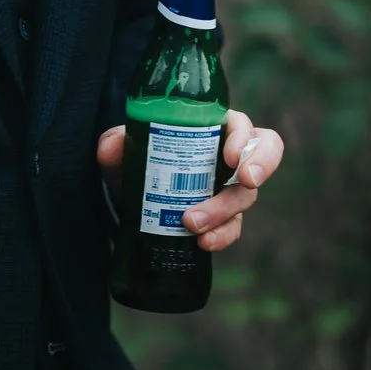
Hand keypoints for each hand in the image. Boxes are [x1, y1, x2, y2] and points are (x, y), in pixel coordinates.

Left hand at [94, 109, 283, 253]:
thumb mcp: (126, 146)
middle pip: (261, 156)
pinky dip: (220, 236)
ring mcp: (229, 189)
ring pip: (244, 197)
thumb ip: (116, 141)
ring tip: (191, 223)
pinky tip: (202, 243)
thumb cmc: (140, 158)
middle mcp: (228, 158)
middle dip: (260, 167)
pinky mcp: (223, 219)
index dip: (245, 138)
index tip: (230, 155)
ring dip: (222, 211)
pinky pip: (232, 228)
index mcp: (212, 129)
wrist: (133, 194)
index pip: (243, 126)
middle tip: (246, 181)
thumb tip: (109, 150)